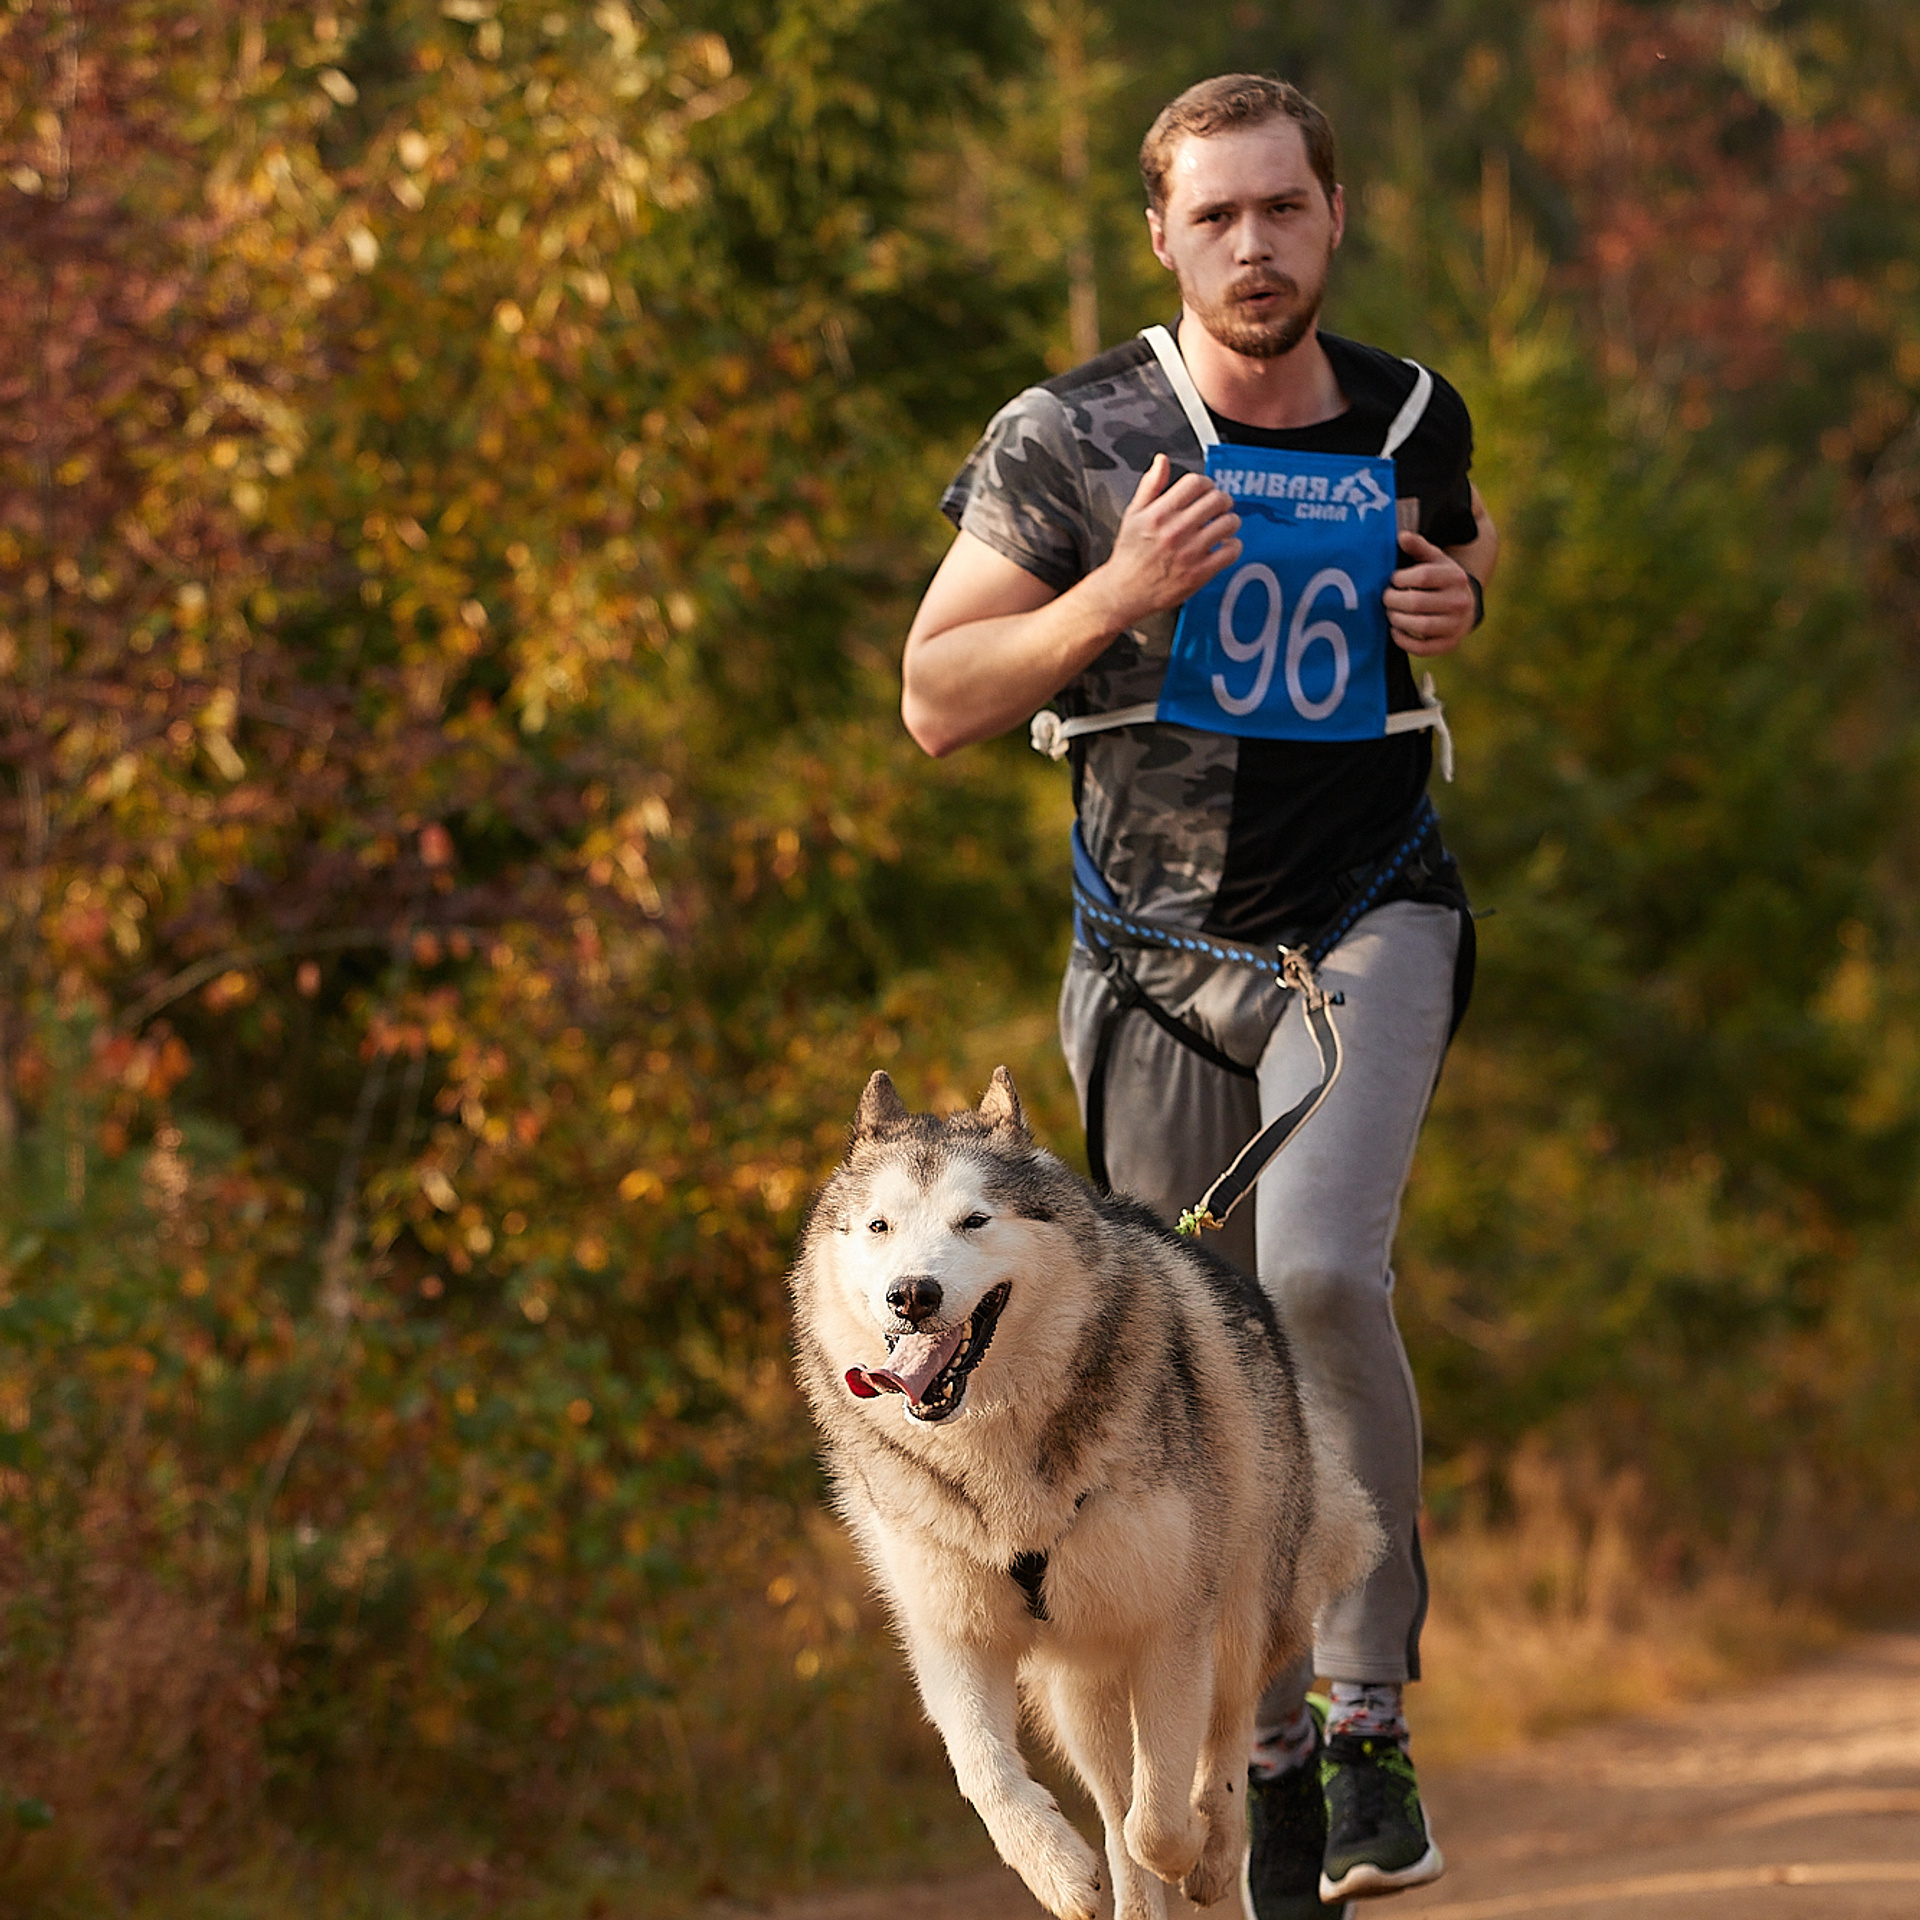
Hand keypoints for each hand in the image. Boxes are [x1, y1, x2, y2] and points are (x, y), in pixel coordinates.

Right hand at [1090, 454, 1240, 629]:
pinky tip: (1225, 545)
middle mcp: (1176, 531)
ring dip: (1230, 521)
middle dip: (1222, 500)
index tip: (1206, 489)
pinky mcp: (1199, 573)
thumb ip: (1150, 486)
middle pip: (1217, 499)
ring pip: (1228, 523)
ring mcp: (1189, 552)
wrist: (1123, 592)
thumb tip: (1161, 461)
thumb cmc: (1129, 556)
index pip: (1196, 483)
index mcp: (1160, 513)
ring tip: (1224, 524)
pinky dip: (1233, 546)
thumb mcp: (1133, 515)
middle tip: (1220, 506)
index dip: (1206, 483)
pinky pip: (1230, 551)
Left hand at [1385, 530, 1477, 654]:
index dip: (1401, 578)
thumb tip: (1402, 536)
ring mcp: (1457, 625)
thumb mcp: (1435, 560)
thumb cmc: (1442, 580)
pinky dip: (1405, 642)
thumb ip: (1418, 547)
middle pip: (1418, 603)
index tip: (1393, 580)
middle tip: (1385, 598)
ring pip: (1421, 626)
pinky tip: (1395, 631)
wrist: (1466, 605)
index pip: (1424, 576)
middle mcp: (1460, 601)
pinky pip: (1424, 648)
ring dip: (1398, 620)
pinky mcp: (1450, 644)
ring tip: (1390, 614)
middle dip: (1394, 601)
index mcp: (1456, 577)